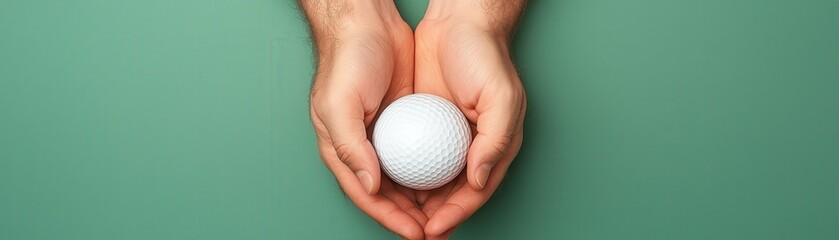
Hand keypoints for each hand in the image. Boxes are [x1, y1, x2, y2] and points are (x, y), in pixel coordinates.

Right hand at [301, 1, 425, 237]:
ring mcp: (386, 134)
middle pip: (389, 195)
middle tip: (437, 232)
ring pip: (406, 178)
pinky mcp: (405, 119)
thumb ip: (351, 149)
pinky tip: (450, 179)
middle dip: (410, 217)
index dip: (392, 218)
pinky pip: (420, 152)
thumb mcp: (339, 106)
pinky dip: (432, 169)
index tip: (417, 233)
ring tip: (446, 215)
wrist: (368, 22)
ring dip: (423, 199)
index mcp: (343, 150)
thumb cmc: (346, 62)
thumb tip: (371, 187)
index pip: (369, 196)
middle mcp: (364, 148)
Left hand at [413, 0, 526, 237]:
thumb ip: (494, 142)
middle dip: (435, 217)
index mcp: (495, 146)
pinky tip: (390, 185)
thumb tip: (477, 181)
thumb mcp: (501, 98)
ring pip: (432, 179)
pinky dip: (406, 173)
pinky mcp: (426, 122)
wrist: (457, 21)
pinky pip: (415, 154)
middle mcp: (472, 146)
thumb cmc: (485, 57)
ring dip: (419, 202)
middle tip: (413, 233)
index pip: (474, 192)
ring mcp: (447, 135)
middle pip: (453, 193)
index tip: (432, 229)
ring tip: (400, 219)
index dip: (454, 214)